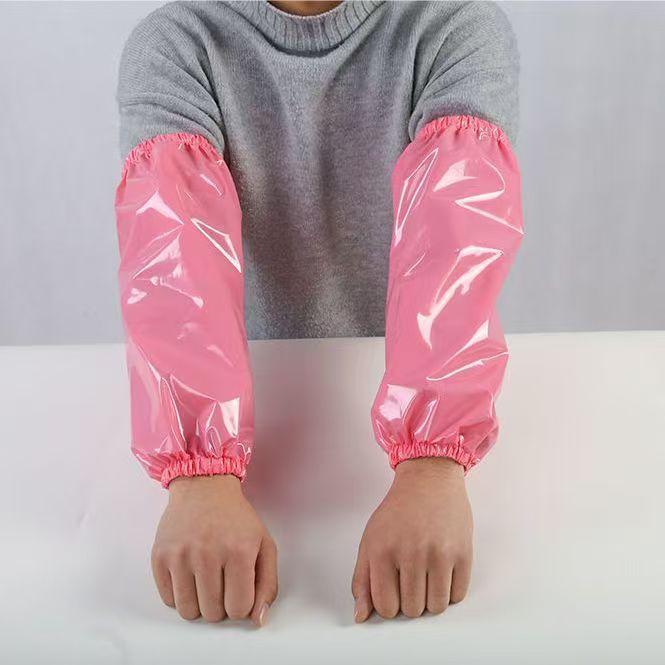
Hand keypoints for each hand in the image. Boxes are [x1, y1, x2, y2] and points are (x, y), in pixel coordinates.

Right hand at [151, 474, 277, 624]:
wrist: (204, 487)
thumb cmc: (236, 518)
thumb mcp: (264, 544)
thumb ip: (267, 584)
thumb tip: (257, 620)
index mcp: (239, 551)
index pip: (239, 609)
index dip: (241, 604)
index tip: (239, 589)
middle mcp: (208, 554)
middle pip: (213, 613)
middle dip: (220, 604)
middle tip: (222, 581)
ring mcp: (181, 555)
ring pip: (188, 611)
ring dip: (199, 603)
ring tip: (205, 581)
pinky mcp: (160, 556)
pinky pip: (168, 600)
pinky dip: (180, 594)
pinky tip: (189, 574)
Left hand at [352, 457, 472, 620]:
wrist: (429, 480)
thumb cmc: (398, 511)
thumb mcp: (370, 540)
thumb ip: (362, 580)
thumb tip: (361, 616)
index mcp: (383, 550)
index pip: (386, 607)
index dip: (389, 604)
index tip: (392, 591)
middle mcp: (411, 553)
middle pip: (412, 610)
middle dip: (410, 600)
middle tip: (410, 578)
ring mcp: (439, 553)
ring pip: (436, 607)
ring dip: (431, 598)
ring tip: (426, 575)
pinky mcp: (462, 552)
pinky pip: (457, 595)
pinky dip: (450, 590)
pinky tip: (442, 570)